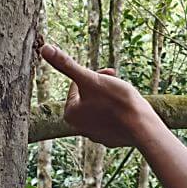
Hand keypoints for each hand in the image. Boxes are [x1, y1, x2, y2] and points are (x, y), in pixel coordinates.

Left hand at [40, 43, 161, 146]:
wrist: (142, 126)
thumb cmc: (115, 101)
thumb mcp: (89, 78)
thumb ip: (66, 64)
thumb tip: (44, 48)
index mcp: (70, 113)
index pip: (77, 85)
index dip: (94, 76)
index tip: (108, 75)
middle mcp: (79, 127)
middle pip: (89, 96)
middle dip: (102, 86)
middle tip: (116, 85)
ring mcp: (96, 134)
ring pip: (101, 106)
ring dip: (111, 97)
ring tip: (124, 97)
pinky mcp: (111, 138)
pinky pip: (112, 119)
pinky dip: (119, 111)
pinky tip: (129, 111)